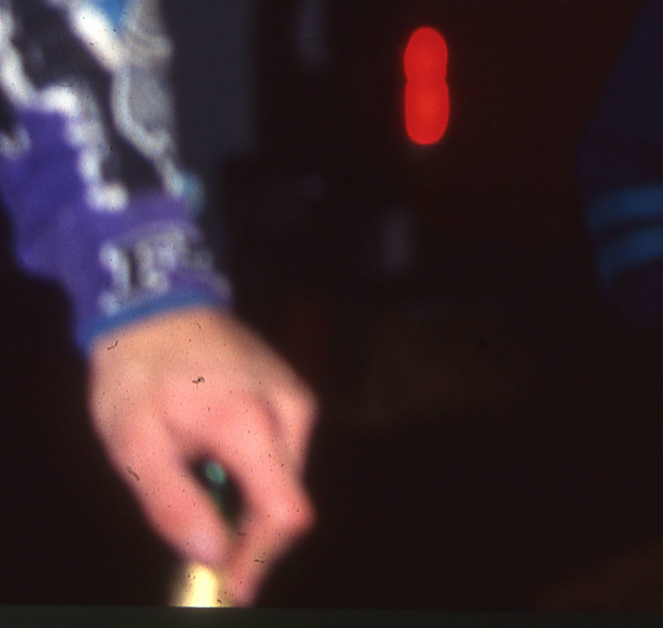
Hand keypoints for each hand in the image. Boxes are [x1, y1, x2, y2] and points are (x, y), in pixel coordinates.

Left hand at [86, 306, 316, 606]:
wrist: (161, 305)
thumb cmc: (140, 373)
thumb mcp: (134, 444)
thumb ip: (174, 503)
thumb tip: (212, 555)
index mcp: (250, 424)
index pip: (285, 510)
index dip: (262, 558)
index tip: (231, 587)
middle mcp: (290, 411)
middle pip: (289, 501)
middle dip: (250, 536)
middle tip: (203, 552)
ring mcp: (297, 399)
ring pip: (288, 480)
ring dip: (250, 505)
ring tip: (197, 491)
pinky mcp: (294, 395)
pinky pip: (284, 455)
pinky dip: (255, 478)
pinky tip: (214, 465)